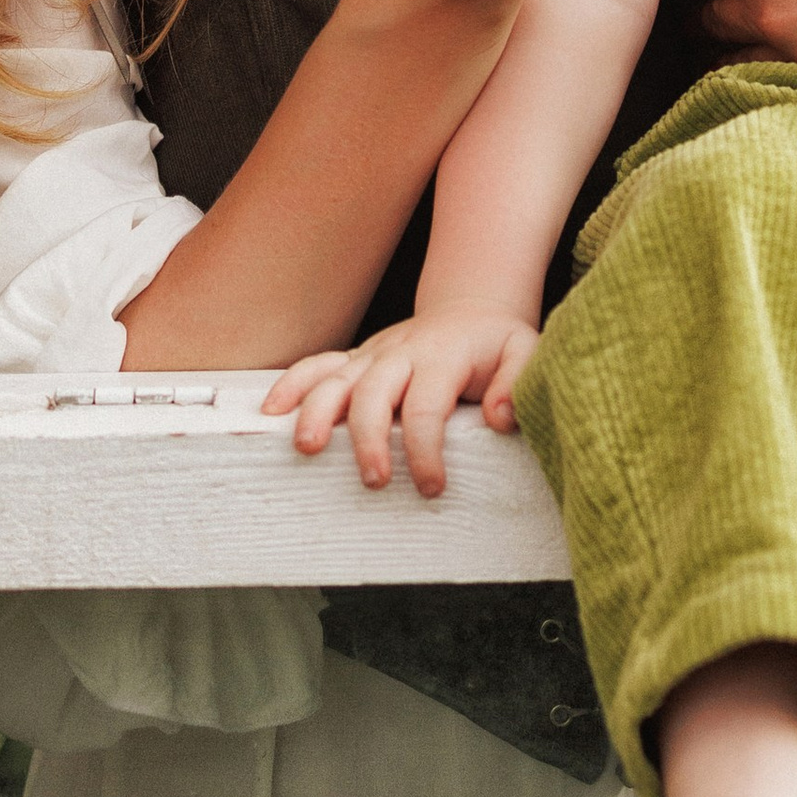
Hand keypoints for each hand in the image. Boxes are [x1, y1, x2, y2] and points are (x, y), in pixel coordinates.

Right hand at [263, 307, 540, 496]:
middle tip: (375, 480)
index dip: (426, 449)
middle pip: (373, 393)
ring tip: (307, 449)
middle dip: (368, 438)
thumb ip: (518, 382)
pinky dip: (291, 385)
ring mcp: (373, 355)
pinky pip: (317, 366)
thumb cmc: (498, 344)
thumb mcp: (524, 353)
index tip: (433, 487)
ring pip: (335, 378)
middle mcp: (401, 353)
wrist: (472, 308)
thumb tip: (502, 417)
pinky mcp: (357, 360)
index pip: (427, 405)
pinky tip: (272, 413)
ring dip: (317, 412)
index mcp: (443, 356)